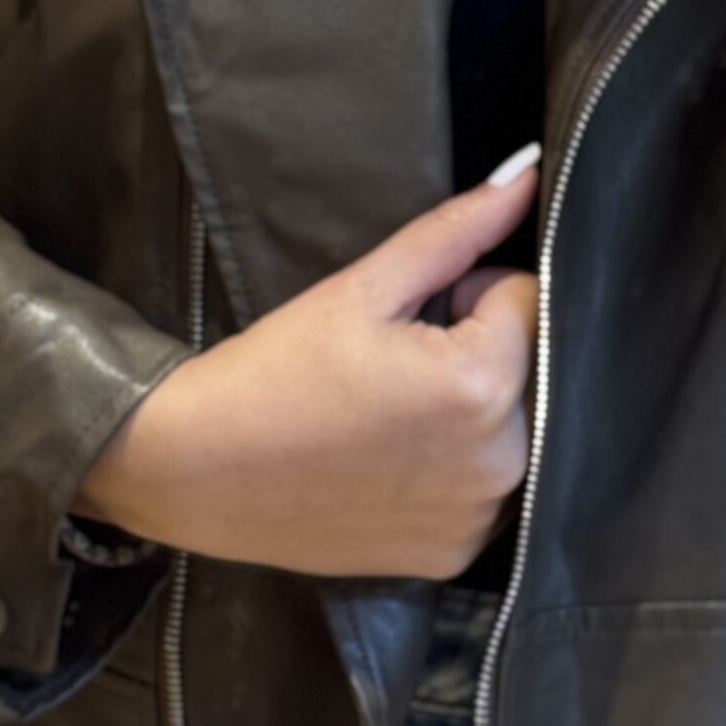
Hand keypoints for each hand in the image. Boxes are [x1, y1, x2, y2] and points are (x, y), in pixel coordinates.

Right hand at [75, 154, 539, 580]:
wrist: (197, 470)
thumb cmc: (276, 370)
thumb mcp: (365, 286)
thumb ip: (457, 229)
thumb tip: (528, 170)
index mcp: (482, 385)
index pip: (525, 299)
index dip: (468, 292)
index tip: (410, 315)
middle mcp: (500, 461)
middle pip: (528, 368)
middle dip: (478, 349)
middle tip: (394, 362)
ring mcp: (479, 517)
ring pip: (514, 428)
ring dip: (474, 409)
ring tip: (390, 409)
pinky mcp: (455, 554)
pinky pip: (488, 488)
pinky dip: (457, 467)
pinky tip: (392, 458)